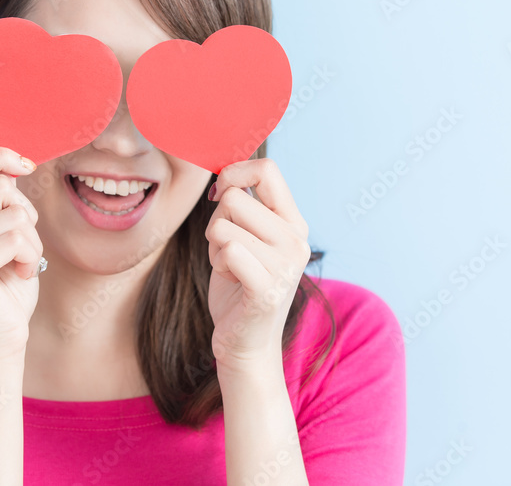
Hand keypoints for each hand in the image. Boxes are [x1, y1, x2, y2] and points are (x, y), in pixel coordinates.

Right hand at [0, 147, 43, 363]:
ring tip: (20, 264)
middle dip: (26, 214)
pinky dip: (31, 256)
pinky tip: (20, 275)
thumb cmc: (8, 283)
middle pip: (0, 187)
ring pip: (14, 214)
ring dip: (32, 240)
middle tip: (22, 245)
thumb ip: (2, 200)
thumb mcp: (5, 231)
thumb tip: (12, 165)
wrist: (2, 337)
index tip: (26, 166)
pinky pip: (16, 239)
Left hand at [204, 158, 310, 370]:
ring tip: (230, 266)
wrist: (246, 342)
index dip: (234, 173)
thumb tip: (224, 172)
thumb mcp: (248, 237)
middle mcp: (296, 240)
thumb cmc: (239, 285)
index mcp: (294, 222)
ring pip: (223, 225)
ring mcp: (285, 264)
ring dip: (214, 246)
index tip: (220, 194)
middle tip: (226, 249)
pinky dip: (218, 263)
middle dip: (216, 220)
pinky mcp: (268, 288)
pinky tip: (231, 280)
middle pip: (234, 198)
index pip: (267, 169)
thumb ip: (245, 205)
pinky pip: (228, 250)